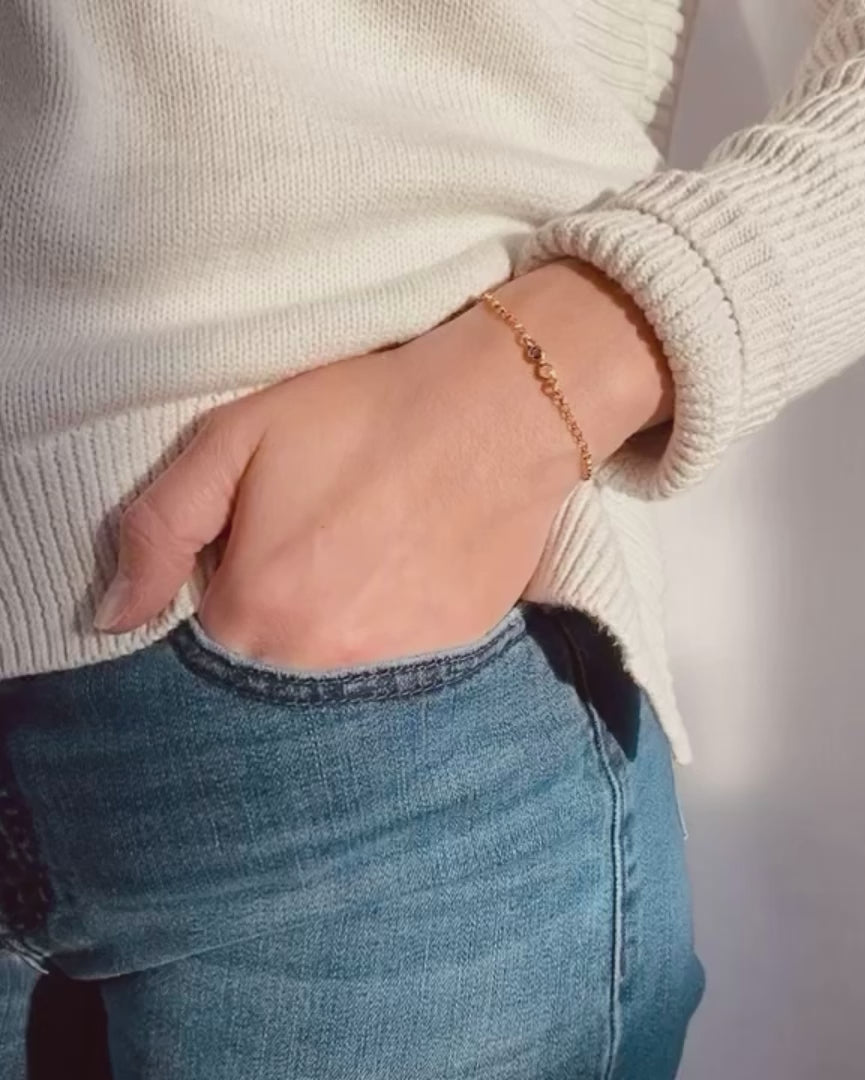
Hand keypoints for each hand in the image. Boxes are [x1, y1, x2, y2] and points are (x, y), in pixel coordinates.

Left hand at [91, 258, 672, 666]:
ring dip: (342, 611)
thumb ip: (159, 528)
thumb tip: (114, 615)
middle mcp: (323, 658)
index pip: (206, 632)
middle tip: (325, 528)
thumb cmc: (363, 415)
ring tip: (374, 539)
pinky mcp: (453, 648)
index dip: (227, 578)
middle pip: (272, 652)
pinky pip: (402, 648)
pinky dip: (399, 612)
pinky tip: (416, 554)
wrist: (497, 412)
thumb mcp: (235, 439)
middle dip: (282, 600)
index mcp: (257, 610)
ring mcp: (395, 660)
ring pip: (339, 654)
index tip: (262, 532)